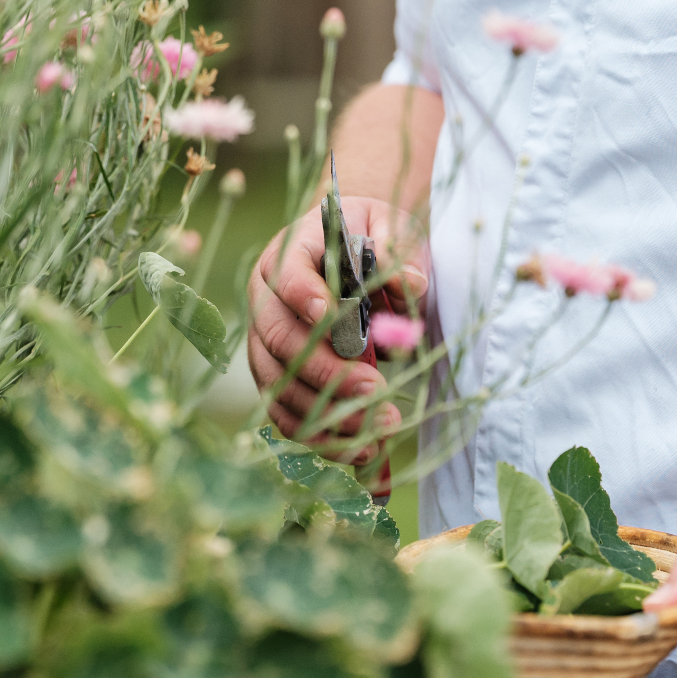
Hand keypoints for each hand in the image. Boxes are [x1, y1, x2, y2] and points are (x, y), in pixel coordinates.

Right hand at [245, 196, 425, 498]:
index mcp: (289, 252)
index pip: (287, 274)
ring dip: (324, 413)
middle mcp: (265, 297)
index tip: (334, 317)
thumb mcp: (388, 227)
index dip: (304, 297)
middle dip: (326, 370)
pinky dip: (316, 436)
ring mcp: (264, 340)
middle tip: (376, 389)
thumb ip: (397, 251)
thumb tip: (411, 282)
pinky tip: (357, 450)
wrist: (349, 249)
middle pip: (280, 338)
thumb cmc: (368, 236)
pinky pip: (284, 413)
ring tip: (377, 431)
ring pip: (278, 384)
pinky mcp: (274, 376)